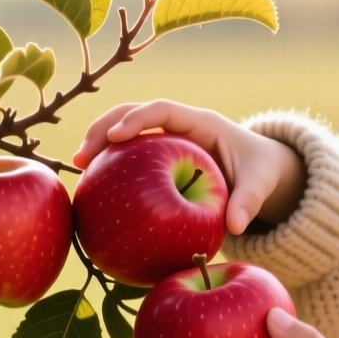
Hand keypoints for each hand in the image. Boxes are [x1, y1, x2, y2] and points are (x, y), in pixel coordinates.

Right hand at [72, 99, 302, 233]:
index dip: (138, 118)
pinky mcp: (158, 158)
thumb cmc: (260, 171)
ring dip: (99, 145)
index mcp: (201, 123)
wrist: (261, 169)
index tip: (116, 137)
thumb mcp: (261, 182)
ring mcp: (165, 140)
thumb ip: (250, 201)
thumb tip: (235, 227)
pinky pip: (130, 158)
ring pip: (125, 134)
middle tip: (82, 156)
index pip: (164, 110)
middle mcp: (178, 126)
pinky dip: (110, 169)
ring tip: (77, 170)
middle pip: (133, 114)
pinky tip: (93, 193)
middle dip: (104, 129)